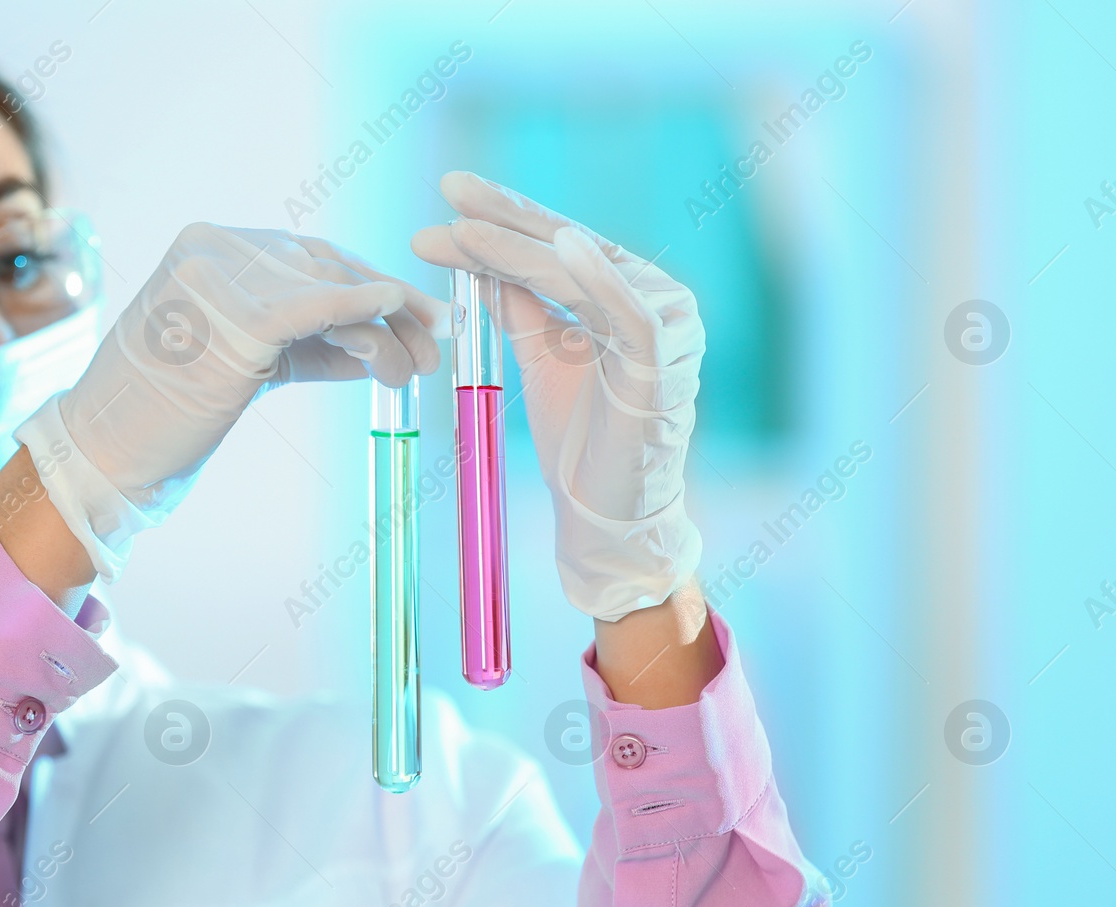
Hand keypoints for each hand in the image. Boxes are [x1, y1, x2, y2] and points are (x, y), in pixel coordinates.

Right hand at [17, 222, 446, 577]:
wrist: (104, 455)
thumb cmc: (164, 417)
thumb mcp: (244, 363)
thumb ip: (306, 344)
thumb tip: (378, 346)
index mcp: (209, 247)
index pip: (311, 258)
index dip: (370, 287)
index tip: (416, 315)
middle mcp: (213, 248)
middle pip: (328, 267)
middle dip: (389, 307)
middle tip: (434, 344)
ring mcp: (217, 277)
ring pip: (328, 290)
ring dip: (384, 329)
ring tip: (413, 370)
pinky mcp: (230, 319)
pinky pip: (314, 309)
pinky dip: (361, 312)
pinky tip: (396, 318)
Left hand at [412, 172, 703, 621]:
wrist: (606, 512)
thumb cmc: (581, 440)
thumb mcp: (542, 356)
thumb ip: (520, 304)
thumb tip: (478, 258)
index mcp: (627, 293)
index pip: (558, 243)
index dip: (505, 216)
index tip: (450, 194)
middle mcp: (656, 298)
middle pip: (568, 246)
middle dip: (504, 216)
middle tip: (448, 186)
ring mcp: (666, 326)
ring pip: (582, 273)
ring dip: (520, 245)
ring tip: (462, 226)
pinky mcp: (664, 361)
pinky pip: (628, 310)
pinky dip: (594, 274)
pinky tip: (557, 242)